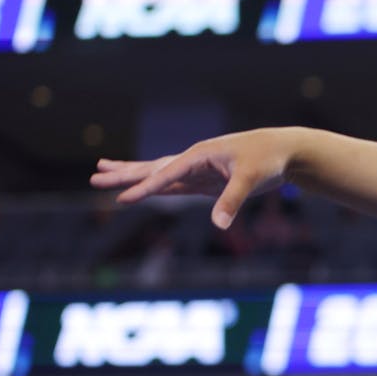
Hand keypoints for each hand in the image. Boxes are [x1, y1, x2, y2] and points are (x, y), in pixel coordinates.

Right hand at [90, 128, 297, 229]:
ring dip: (133, 176)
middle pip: (152, 169)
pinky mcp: (205, 180)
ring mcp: (197, 170)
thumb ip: (232, 201)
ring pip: (158, 174)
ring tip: (103, 173)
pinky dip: (155, 186)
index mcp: (199, 155)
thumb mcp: (251, 179)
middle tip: (94, 179)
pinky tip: (140, 187)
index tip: (122, 198)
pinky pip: (173, 184)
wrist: (283, 150)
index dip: (144, 188)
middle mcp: (193, 160)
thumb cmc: (267, 159)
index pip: (165, 174)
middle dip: (124, 175)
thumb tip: (219, 225)